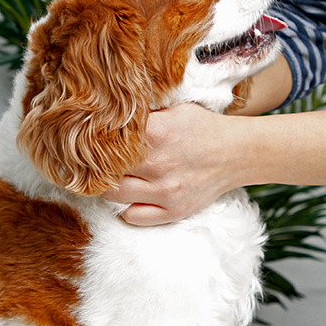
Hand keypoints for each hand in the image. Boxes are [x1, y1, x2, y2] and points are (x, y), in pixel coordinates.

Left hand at [103, 103, 238, 225]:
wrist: (237, 153)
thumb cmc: (202, 128)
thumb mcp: (174, 109)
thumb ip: (143, 114)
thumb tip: (105, 114)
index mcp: (157, 132)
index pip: (106, 140)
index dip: (94, 141)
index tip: (89, 141)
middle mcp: (159, 163)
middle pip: (105, 170)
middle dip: (98, 165)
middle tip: (95, 162)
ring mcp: (166, 191)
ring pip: (114, 195)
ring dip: (109, 186)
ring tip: (113, 177)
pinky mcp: (174, 211)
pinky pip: (133, 217)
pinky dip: (126, 208)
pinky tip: (132, 196)